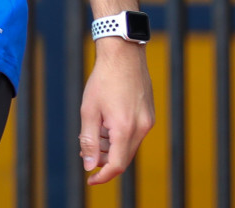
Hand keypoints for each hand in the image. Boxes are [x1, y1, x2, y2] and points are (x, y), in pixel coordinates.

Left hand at [79, 39, 153, 184]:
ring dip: (110, 146)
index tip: (90, 179)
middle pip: (123, 157)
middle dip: (104, 159)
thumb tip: (89, 165)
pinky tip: (105, 122)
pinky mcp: (149, 114)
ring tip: (92, 132)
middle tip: (85, 150)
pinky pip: (134, 133)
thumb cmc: (103, 79)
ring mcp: (148, 121)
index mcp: (125, 128)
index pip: (117, 165)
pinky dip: (119, 135)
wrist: (123, 54)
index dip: (102, 176)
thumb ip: (88, 140)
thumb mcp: (89, 110)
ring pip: (128, 145)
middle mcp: (141, 127)